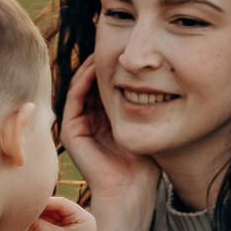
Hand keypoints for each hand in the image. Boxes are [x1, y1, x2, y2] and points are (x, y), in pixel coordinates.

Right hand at [28, 196, 98, 230]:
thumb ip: (38, 225)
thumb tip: (21, 214)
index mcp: (83, 218)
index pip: (61, 203)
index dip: (45, 201)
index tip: (28, 202)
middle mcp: (77, 221)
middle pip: (54, 209)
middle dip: (39, 210)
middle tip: (22, 208)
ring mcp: (69, 229)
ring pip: (49, 217)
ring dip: (36, 217)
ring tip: (21, 216)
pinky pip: (47, 226)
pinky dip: (37, 225)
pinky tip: (25, 224)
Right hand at [60, 59, 157, 223]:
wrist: (131, 190)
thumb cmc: (144, 162)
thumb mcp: (147, 123)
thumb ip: (146, 103)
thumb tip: (159, 76)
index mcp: (106, 119)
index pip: (106, 84)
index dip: (115, 66)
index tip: (126, 48)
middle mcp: (90, 120)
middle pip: (92, 82)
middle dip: (102, 62)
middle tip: (113, 41)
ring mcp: (78, 124)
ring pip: (81, 86)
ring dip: (91, 67)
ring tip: (104, 49)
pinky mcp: (71, 130)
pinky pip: (74, 98)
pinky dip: (83, 80)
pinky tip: (96, 67)